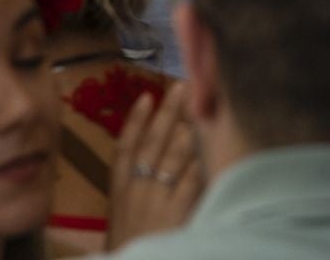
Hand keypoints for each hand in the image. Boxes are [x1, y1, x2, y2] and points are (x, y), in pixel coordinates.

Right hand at [107, 84, 203, 250]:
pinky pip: (191, 179)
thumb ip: (141, 189)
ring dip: (188, 129)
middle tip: (181, 86)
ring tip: (199, 106)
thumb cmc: (133, 248)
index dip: (135, 121)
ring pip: (173, 156)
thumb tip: (166, 153)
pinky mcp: (176, 213)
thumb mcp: (125, 218)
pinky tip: (210, 145)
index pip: (124, 149)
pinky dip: (200, 161)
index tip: (146, 97)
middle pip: (152, 143)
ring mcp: (156, 201)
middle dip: (167, 113)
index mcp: (119, 193)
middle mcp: (136, 191)